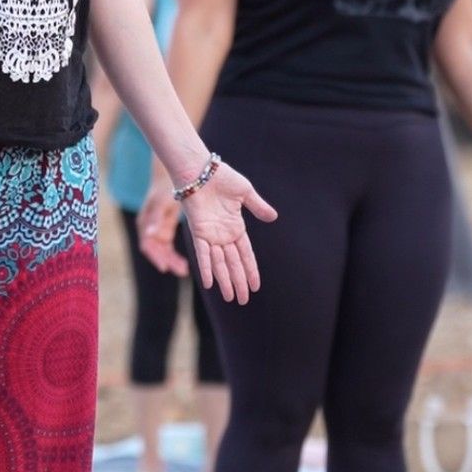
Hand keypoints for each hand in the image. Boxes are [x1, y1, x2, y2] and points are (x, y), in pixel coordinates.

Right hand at [138, 180, 186, 276]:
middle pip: (156, 251)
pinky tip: (186, 263)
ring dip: (172, 261)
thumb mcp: (161, 202)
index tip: (165, 267)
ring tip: (184, 270)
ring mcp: (157, 231)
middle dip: (167, 261)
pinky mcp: (166, 230)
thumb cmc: (164, 188)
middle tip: (181, 271)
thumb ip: (156, 218)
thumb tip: (149, 234)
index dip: (155, 257)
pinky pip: (169, 248)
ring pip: (163, 252)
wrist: (173, 177)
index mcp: (145, 223)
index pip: (147, 245)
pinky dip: (175, 255)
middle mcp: (149, 229)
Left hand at [151, 161, 275, 305]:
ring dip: (225, 280)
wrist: (200, 169)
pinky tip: (210, 283)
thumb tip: (273, 218)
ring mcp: (210, 234)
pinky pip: (202, 253)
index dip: (251, 270)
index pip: (245, 254)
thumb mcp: (245, 193)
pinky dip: (207, 268)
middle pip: (233, 263)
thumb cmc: (221, 177)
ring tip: (229, 298)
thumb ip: (257, 207)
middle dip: (239, 282)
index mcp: (235, 227)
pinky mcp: (198, 231)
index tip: (256, 286)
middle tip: (243, 301)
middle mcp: (223, 235)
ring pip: (219, 263)